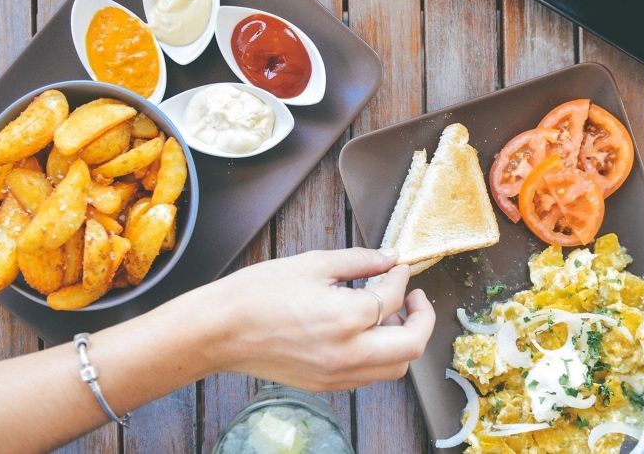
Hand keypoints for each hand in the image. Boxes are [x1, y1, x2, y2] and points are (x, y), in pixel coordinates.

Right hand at [206, 248, 434, 391]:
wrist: (220, 330)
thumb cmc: (258, 293)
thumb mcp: (313, 264)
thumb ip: (359, 261)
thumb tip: (389, 258)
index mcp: (345, 318)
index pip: (392, 298)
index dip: (401, 278)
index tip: (398, 267)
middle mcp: (347, 353)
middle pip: (412, 345)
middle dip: (422, 318)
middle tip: (415, 298)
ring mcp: (337, 375)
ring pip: (395, 368)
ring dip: (403, 341)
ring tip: (389, 316)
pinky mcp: (326, 386)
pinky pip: (369, 376)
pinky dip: (380, 356)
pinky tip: (365, 333)